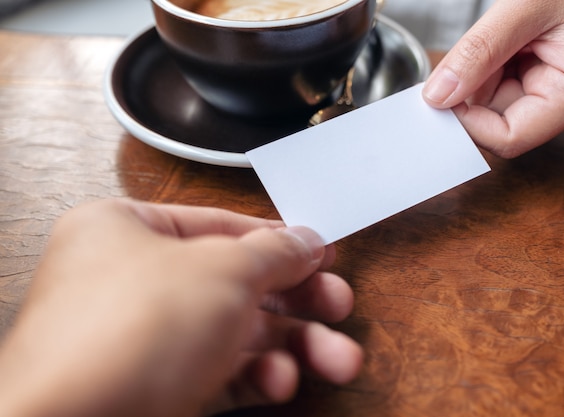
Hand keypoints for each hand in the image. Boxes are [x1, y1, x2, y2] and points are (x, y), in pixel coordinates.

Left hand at [0, 199, 362, 416]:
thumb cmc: (130, 332)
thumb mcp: (223, 271)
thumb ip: (274, 252)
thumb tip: (306, 241)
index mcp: (126, 231)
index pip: (220, 225)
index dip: (278, 239)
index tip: (321, 254)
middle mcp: (132, 282)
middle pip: (235, 283)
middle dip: (296, 301)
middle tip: (337, 305)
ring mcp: (142, 340)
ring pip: (234, 335)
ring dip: (291, 347)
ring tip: (337, 359)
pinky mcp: (154, 389)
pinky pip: (217, 373)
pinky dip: (256, 376)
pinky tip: (281, 381)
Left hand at [423, 0, 563, 157]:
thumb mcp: (524, 7)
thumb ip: (478, 53)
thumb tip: (438, 96)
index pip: (509, 138)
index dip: (468, 123)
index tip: (441, 95)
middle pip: (497, 123)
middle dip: (474, 90)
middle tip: (475, 48)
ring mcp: (559, 97)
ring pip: (494, 105)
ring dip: (482, 74)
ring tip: (502, 35)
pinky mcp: (547, 86)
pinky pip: (502, 89)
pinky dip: (490, 67)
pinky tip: (505, 41)